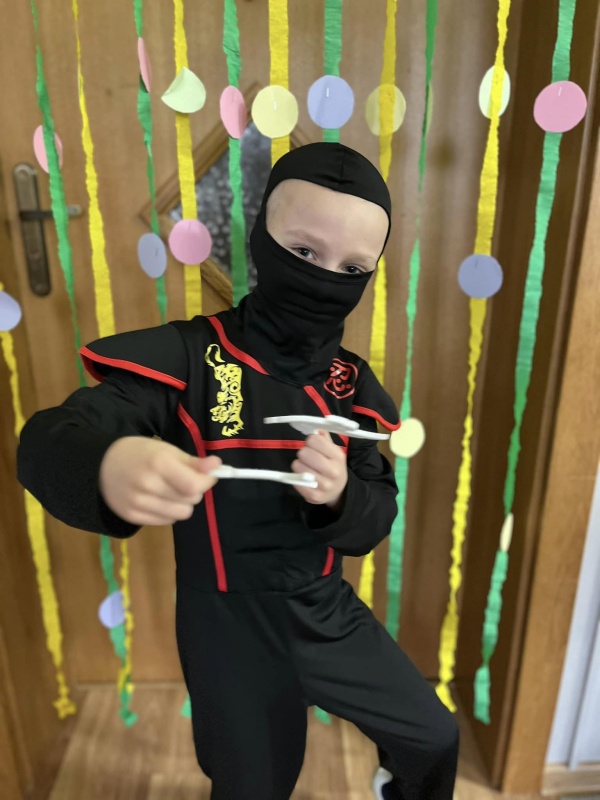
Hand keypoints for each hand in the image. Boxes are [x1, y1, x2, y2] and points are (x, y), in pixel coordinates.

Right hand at [99, 436, 220, 525]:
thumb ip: (194, 462)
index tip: (206, 475)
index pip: (194, 485)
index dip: (206, 482)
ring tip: (171, 491)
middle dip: (194, 491)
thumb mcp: (167, 450)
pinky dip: (168, 512)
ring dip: (182, 504)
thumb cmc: (140, 453)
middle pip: (190, 501)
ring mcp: (138, 503)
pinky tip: (158, 499)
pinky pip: (166, 521)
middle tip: (182, 480)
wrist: (101, 465)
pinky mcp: (132, 517)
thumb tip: (218, 466)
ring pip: (180, 515)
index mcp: (158, 464)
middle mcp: (148, 485)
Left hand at [291, 430, 346, 509]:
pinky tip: (304, 477)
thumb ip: (324, 437)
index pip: (314, 440)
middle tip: (308, 458)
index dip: (310, 441)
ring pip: (297, 466)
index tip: (313, 446)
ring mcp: (323, 485)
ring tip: (306, 467)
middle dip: (303, 453)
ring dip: (298, 464)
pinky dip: (296, 477)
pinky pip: (295, 480)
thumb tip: (316, 428)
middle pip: (304, 453)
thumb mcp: (333, 451)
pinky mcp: (313, 496)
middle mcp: (333, 471)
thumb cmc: (332, 466)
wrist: (338, 490)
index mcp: (338, 456)